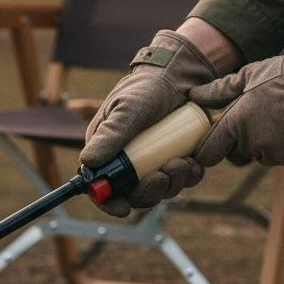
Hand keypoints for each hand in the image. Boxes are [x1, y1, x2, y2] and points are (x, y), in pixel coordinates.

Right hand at [81, 29, 216, 215]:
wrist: (181, 75)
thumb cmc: (147, 86)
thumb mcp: (127, 108)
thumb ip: (110, 134)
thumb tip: (89, 163)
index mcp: (106, 151)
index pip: (101, 187)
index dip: (109, 202)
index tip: (123, 209)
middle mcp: (127, 162)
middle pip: (133, 195)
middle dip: (151, 191)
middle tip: (165, 174)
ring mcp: (152, 162)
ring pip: (159, 190)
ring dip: (173, 182)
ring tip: (183, 161)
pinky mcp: (173, 158)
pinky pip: (180, 180)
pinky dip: (188, 175)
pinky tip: (194, 160)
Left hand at [190, 34, 283, 168]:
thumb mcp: (248, 76)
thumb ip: (219, 90)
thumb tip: (193, 96)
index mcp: (236, 125)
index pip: (208, 153)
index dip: (210, 149)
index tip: (216, 143)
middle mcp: (254, 145)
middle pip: (240, 155)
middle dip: (245, 143)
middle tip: (261, 121)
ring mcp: (280, 155)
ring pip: (266, 157)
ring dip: (271, 145)